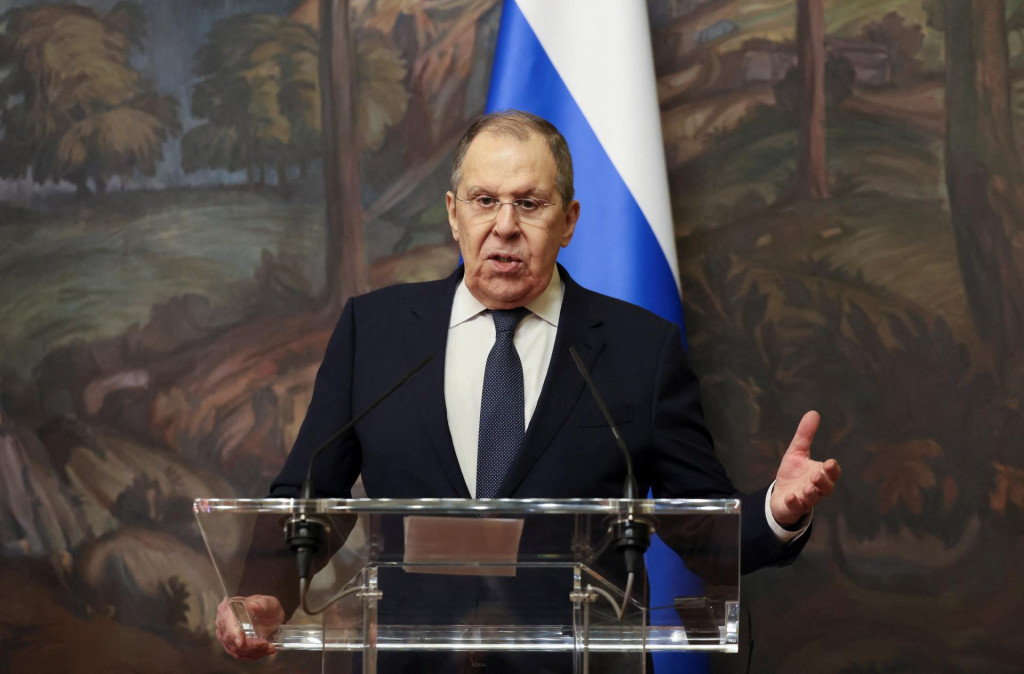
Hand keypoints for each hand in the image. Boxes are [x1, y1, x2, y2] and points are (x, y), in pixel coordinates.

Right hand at [215, 595, 284, 659]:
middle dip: (249, 645)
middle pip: (230, 640)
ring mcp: (225, 636)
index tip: (241, 642)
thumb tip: (254, 606)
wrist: (269, 615)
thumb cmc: (265, 606)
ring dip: (253, 652)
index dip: (233, 634)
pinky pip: (240, 655)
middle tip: (265, 644)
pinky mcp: (231, 646)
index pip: (226, 622)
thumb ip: (260, 604)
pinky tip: (265, 651)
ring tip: (269, 648)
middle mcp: (222, 623)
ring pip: (235, 650)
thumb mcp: (266, 602)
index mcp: (227, 608)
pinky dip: (253, 656)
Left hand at [769, 411, 840, 526]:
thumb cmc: (794, 474)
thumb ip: (805, 435)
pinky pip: (796, 507)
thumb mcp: (797, 452)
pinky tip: (791, 497)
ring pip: (813, 499)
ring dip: (811, 493)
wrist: (781, 497)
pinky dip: (794, 503)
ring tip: (808, 487)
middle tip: (817, 475)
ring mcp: (805, 499)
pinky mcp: (793, 507)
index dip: (832, 469)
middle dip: (823, 482)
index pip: (832, 473)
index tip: (830, 463)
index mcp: (821, 474)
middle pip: (826, 488)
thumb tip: (813, 412)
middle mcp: (816, 489)